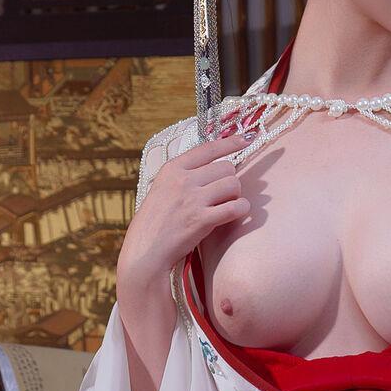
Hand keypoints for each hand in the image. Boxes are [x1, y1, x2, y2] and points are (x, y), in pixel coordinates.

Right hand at [118, 128, 251, 289]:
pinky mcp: (202, 220)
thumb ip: (184, 176)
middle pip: (226, 167)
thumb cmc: (155, 222)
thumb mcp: (162, 189)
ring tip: (225, 205)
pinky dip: (242, 209)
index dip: (231, 142)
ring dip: (235, 195)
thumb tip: (216, 167)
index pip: (208, 148)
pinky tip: (237, 212)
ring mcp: (192, 199)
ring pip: (234, 184)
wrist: (145, 251)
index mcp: (172, 169)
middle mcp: (182, 180)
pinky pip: (236, 207)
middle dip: (229, 180)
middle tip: (222, 195)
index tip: (246, 139)